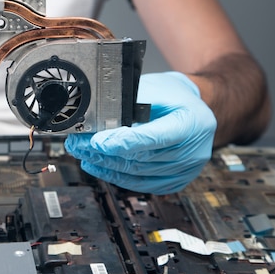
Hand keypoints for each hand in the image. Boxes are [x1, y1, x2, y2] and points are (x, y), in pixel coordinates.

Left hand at [64, 71, 215, 193]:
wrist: (195, 109)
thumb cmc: (173, 95)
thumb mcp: (154, 89)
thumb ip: (131, 104)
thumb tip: (99, 119)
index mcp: (191, 123)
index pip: (152, 138)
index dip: (122, 142)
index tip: (97, 141)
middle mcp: (193, 151)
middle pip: (142, 158)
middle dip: (104, 152)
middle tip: (79, 145)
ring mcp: (186, 170)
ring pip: (138, 173)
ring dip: (106, 165)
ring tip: (82, 154)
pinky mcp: (176, 180)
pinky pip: (143, 183)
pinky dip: (117, 176)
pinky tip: (98, 167)